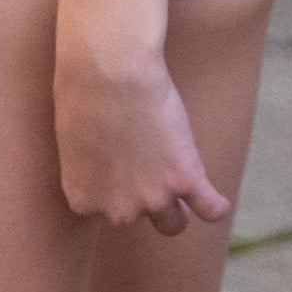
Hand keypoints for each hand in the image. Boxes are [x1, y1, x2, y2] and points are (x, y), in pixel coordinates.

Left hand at [54, 44, 231, 235]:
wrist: (110, 71)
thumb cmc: (84, 90)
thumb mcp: (73, 140)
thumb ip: (90, 166)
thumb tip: (107, 164)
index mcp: (84, 200)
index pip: (106, 207)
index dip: (117, 183)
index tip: (121, 161)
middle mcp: (118, 210)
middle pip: (139, 214)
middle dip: (145, 194)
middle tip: (150, 166)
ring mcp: (154, 198)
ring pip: (173, 221)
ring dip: (178, 207)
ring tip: (183, 190)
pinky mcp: (185, 177)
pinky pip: (208, 206)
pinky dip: (214, 207)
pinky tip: (219, 204)